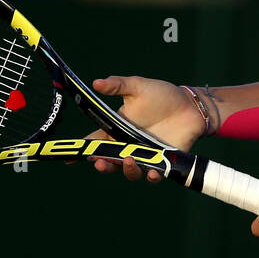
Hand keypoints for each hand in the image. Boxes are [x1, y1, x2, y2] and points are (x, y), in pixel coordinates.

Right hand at [85, 75, 205, 180]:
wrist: (190, 105)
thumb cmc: (162, 95)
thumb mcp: (138, 87)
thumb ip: (118, 86)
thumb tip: (96, 82)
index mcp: (117, 130)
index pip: (94, 142)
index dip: (80, 151)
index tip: (68, 159)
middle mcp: (128, 146)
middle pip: (109, 161)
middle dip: (102, 164)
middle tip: (99, 162)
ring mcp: (145, 156)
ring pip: (130, 170)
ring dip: (127, 169)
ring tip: (128, 160)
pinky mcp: (163, 162)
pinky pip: (154, 174)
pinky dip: (152, 175)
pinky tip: (153, 172)